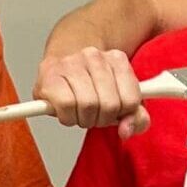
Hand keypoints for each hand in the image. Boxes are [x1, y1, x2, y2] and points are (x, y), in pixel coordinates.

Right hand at [31, 46, 148, 134]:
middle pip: (109, 105)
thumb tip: (126, 130)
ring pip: (88, 105)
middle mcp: (95, 56)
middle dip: (102, 119)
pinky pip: (66, 106)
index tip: (114, 112)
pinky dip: (68, 117)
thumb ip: (137, 118)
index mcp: (118, 60)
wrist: (61, 63)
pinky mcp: (50, 75)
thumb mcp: (122, 99)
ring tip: (80, 112)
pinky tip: (67, 111)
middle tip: (94, 114)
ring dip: (84, 119)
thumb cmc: (94, 86)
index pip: (131, 101)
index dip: (122, 114)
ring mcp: (71, 63)